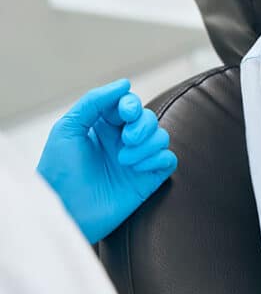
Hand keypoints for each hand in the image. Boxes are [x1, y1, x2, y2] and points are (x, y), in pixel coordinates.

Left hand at [37, 79, 177, 242]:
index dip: (131, 104)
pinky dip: (157, 159)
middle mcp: (121, 141)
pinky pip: (169, 159)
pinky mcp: (147, 178)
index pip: (128, 104)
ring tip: (125, 160)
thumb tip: (125, 83)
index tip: (125, 114)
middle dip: (142, 125)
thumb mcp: (68, 129)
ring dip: (147, 145)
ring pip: (162, 136)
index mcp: (102, 127)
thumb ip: (94, 101)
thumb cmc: (59, 171)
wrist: (64, 210)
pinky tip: (137, 169)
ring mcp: (136, 160)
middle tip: (127, 139)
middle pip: (148, 118)